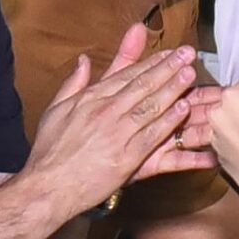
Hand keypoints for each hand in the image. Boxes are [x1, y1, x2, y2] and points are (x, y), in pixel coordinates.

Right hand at [23, 23, 204, 211]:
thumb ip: (73, 83)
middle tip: (188, 54)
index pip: (126, 75)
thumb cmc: (49, 151)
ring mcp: (117, 134)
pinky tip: (183, 110)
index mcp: (90, 98)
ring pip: (150, 106)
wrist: (47, 185)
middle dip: (168, 67)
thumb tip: (84, 60)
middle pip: (142, 85)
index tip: (168, 52)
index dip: (150, 62)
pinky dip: (169, 122)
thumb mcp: (55, 109)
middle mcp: (105, 111)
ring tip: (190, 73)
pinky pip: (152, 136)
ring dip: (173, 88)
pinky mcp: (126, 158)